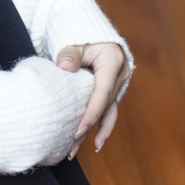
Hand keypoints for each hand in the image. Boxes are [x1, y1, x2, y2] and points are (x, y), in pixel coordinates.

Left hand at [56, 42, 129, 157]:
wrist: (92, 33)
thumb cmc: (82, 35)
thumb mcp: (75, 41)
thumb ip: (70, 53)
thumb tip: (65, 67)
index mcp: (113, 63)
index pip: (102, 93)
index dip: (91, 113)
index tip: (77, 130)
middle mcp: (119, 77)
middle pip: (102, 107)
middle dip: (86, 128)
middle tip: (68, 147)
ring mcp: (117, 85)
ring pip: (105, 114)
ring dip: (91, 133)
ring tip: (73, 152)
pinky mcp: (111, 91)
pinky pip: (108, 113)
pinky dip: (101, 128)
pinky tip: (95, 145)